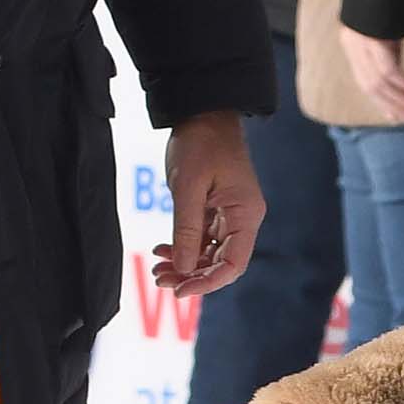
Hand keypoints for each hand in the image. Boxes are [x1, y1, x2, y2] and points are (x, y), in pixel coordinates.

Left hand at [155, 111, 265, 297]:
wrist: (202, 113)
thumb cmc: (200, 144)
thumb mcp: (188, 187)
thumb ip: (187, 230)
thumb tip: (184, 269)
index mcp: (246, 215)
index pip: (234, 264)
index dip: (208, 282)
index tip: (180, 290)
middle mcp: (242, 219)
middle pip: (222, 263)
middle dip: (192, 276)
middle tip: (160, 280)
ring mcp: (229, 215)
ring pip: (210, 254)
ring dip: (185, 265)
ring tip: (158, 270)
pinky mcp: (215, 210)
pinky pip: (202, 239)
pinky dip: (184, 248)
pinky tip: (163, 250)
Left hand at [338, 25, 403, 124]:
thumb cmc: (387, 3)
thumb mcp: (386, 32)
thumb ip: (389, 53)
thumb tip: (398, 80)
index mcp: (352, 46)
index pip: (364, 83)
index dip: (382, 103)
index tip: (398, 118)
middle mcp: (352, 46)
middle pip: (371, 86)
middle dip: (394, 105)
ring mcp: (359, 42)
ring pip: (379, 82)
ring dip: (401, 98)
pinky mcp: (372, 38)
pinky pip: (388, 69)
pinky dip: (403, 83)